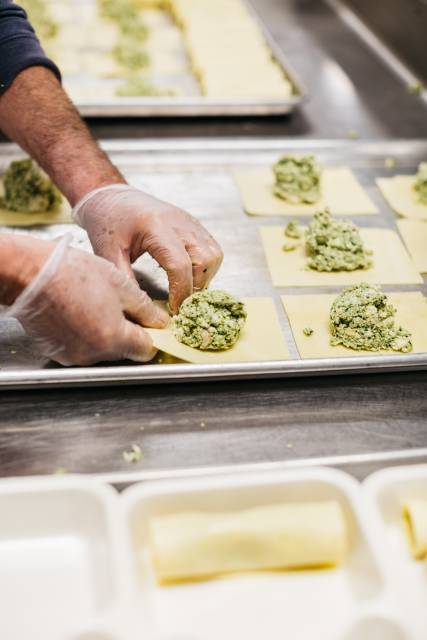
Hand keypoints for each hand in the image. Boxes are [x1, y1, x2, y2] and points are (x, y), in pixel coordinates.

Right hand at [6, 235, 167, 365]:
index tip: (151, 324)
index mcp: (114, 338)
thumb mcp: (120, 285)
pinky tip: (79, 312)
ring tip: (94, 305)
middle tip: (119, 306)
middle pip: (124, 350)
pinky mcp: (58, 353)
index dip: (151, 335)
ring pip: (103, 350)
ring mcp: (74, 356)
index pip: (145, 350)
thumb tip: (159, 322)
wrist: (30, 274)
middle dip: (127, 332)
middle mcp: (94, 354)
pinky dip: (85, 335)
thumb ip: (145, 308)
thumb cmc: (72, 274)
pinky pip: (81, 348)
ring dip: (105, 333)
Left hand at [72, 185, 223, 312]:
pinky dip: (206, 267)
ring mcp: (189, 222)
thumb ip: (126, 281)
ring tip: (185, 289)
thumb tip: (143, 310)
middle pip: (204, 260)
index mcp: (155, 227)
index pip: (180, 264)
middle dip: (195, 286)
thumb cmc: (107, 222)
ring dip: (204, 277)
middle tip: (180, 302)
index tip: (174, 310)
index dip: (181, 292)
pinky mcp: (193, 224)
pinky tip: (189, 276)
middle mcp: (178, 222)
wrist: (112, 197)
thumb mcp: (108, 254)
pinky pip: (211, 248)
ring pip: (213, 254)